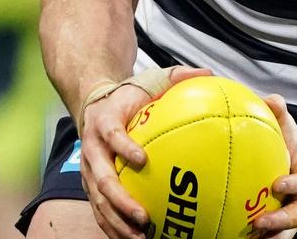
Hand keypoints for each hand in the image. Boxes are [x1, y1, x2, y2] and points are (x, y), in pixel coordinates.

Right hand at [78, 66, 211, 238]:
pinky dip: (114, 226)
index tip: (143, 160)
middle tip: (143, 216)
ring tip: (141, 236)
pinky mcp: (90, 184)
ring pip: (98, 201)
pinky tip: (135, 238)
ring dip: (116, 221)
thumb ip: (177, 77)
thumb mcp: (150, 79)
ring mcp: (88, 170)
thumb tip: (208, 74)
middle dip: (120, 200)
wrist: (95, 103)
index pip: (111, 135)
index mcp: (105, 121)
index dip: (124, 147)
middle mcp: (91, 148)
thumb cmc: (129, 94)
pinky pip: (100, 209)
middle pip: (100, 178)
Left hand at [252, 94, 296, 238]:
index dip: (295, 185)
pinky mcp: (281, 225)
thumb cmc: (289, 142)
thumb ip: (279, 112)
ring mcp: (295, 215)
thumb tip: (270, 99)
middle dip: (283, 221)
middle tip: (260, 221)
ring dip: (273, 236)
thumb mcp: (287, 125)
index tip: (277, 184)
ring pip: (288, 231)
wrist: (296, 162)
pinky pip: (274, 236)